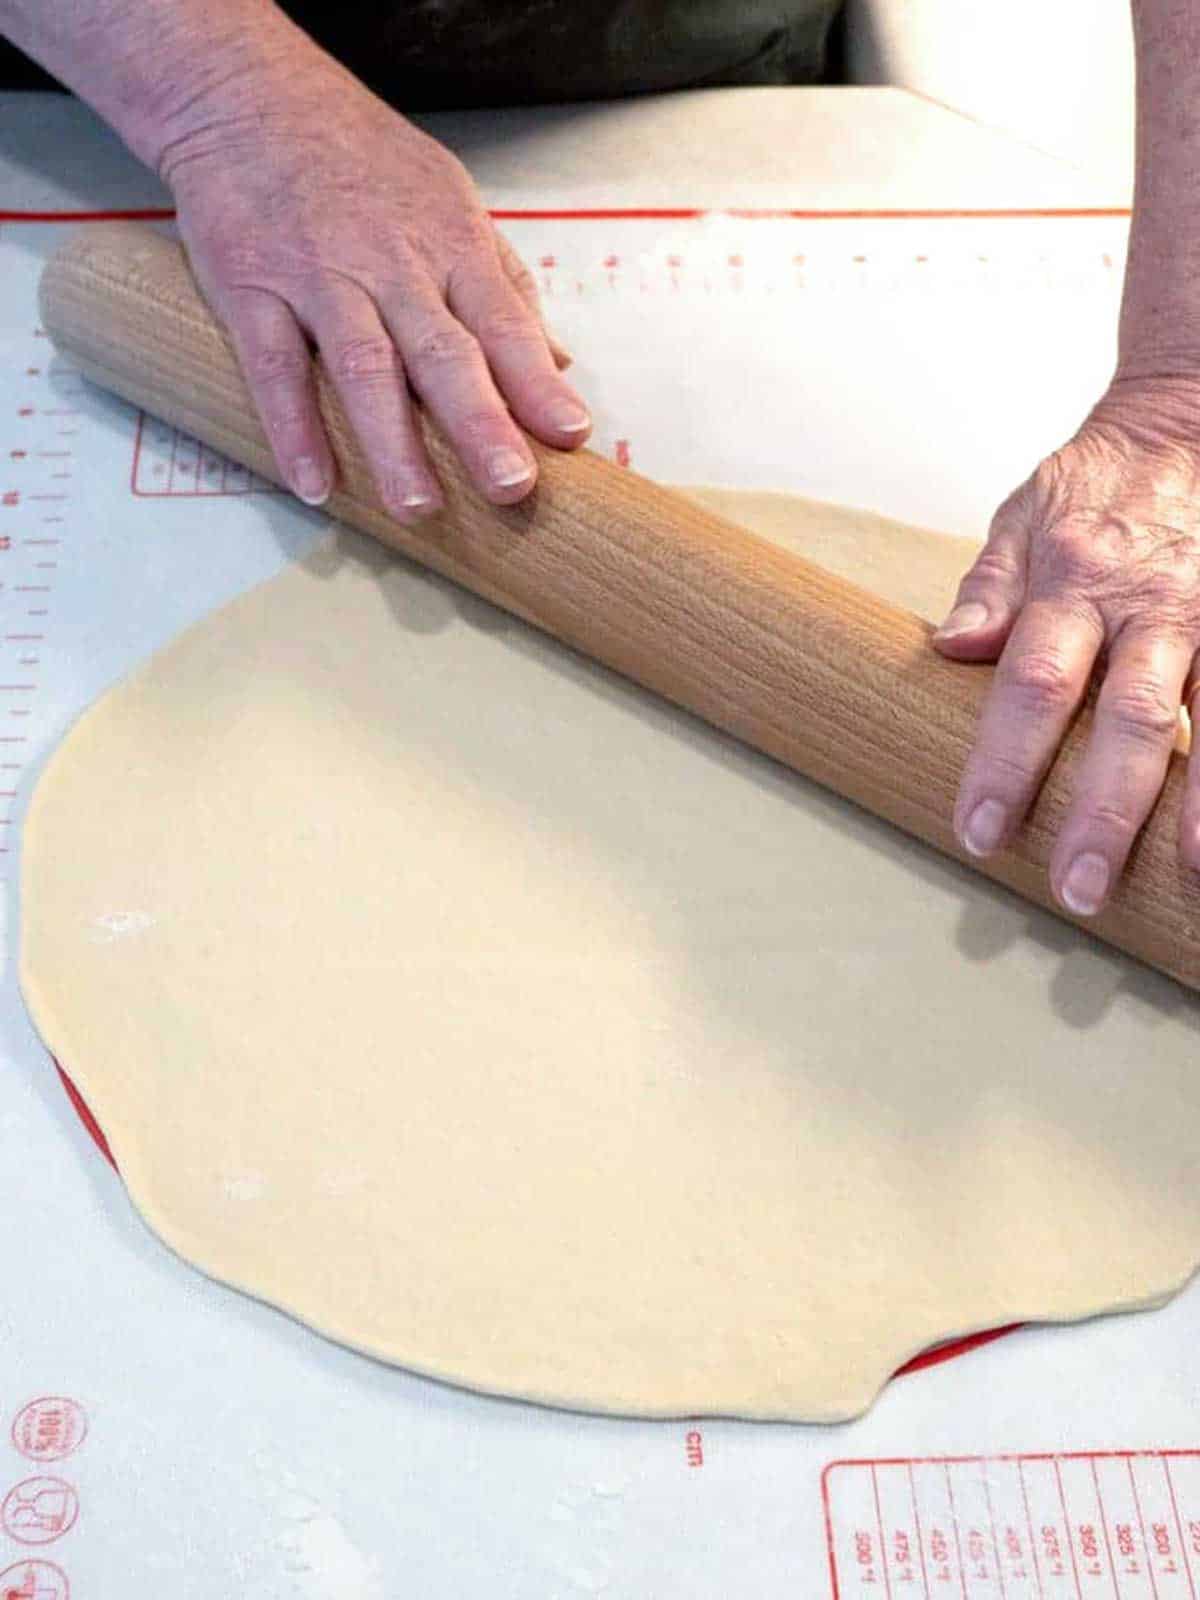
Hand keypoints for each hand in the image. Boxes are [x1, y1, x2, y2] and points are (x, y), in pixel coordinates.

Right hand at [156, 31, 589, 517]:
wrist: (249, 95)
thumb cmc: (362, 160)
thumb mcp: (449, 204)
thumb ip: (503, 288)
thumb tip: (559, 365)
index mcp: (450, 247)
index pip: (504, 324)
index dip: (536, 382)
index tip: (570, 435)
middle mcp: (391, 265)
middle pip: (444, 353)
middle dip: (482, 422)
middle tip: (512, 485)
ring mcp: (320, 277)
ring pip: (364, 366)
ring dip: (392, 442)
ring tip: (419, 507)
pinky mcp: (252, 285)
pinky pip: (274, 365)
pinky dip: (293, 426)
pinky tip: (314, 483)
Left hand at [933, 377, 1199, 916]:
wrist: (1189, 421)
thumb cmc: (1099, 484)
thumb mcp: (1025, 514)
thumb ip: (990, 586)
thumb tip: (951, 647)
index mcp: (1076, 582)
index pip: (1033, 685)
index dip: (1005, 763)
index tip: (979, 831)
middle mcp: (1153, 605)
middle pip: (1131, 720)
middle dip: (1104, 812)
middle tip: (1079, 888)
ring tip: (1188, 877)